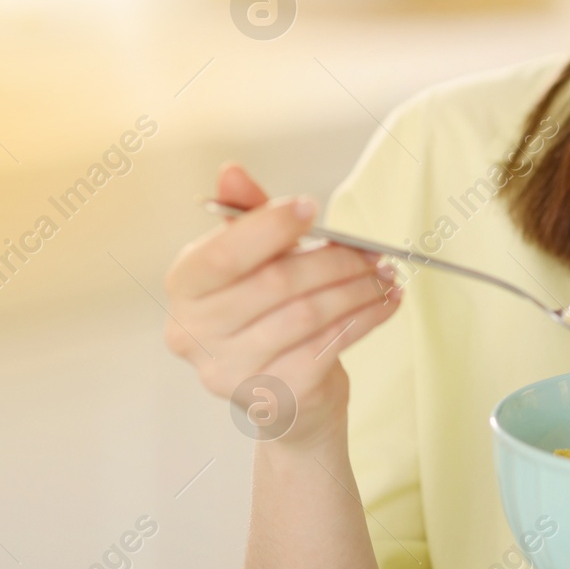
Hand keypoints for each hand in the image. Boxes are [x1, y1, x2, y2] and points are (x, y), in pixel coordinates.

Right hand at [163, 163, 402, 449]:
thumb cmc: (267, 314)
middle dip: (333, 261)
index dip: (269, 228)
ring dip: (356, 290)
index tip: (311, 207)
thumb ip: (247, 217)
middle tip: (371, 251)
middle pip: (275, 283)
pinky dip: (364, 320)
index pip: (222, 255)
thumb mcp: (254, 260)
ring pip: (307, 315)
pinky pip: (327, 347)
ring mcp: (228, 371)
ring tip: (384, 275)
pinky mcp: (271, 397)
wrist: (285, 395)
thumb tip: (231, 171)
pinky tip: (385, 305)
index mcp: (184, 287)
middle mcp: (192, 333)